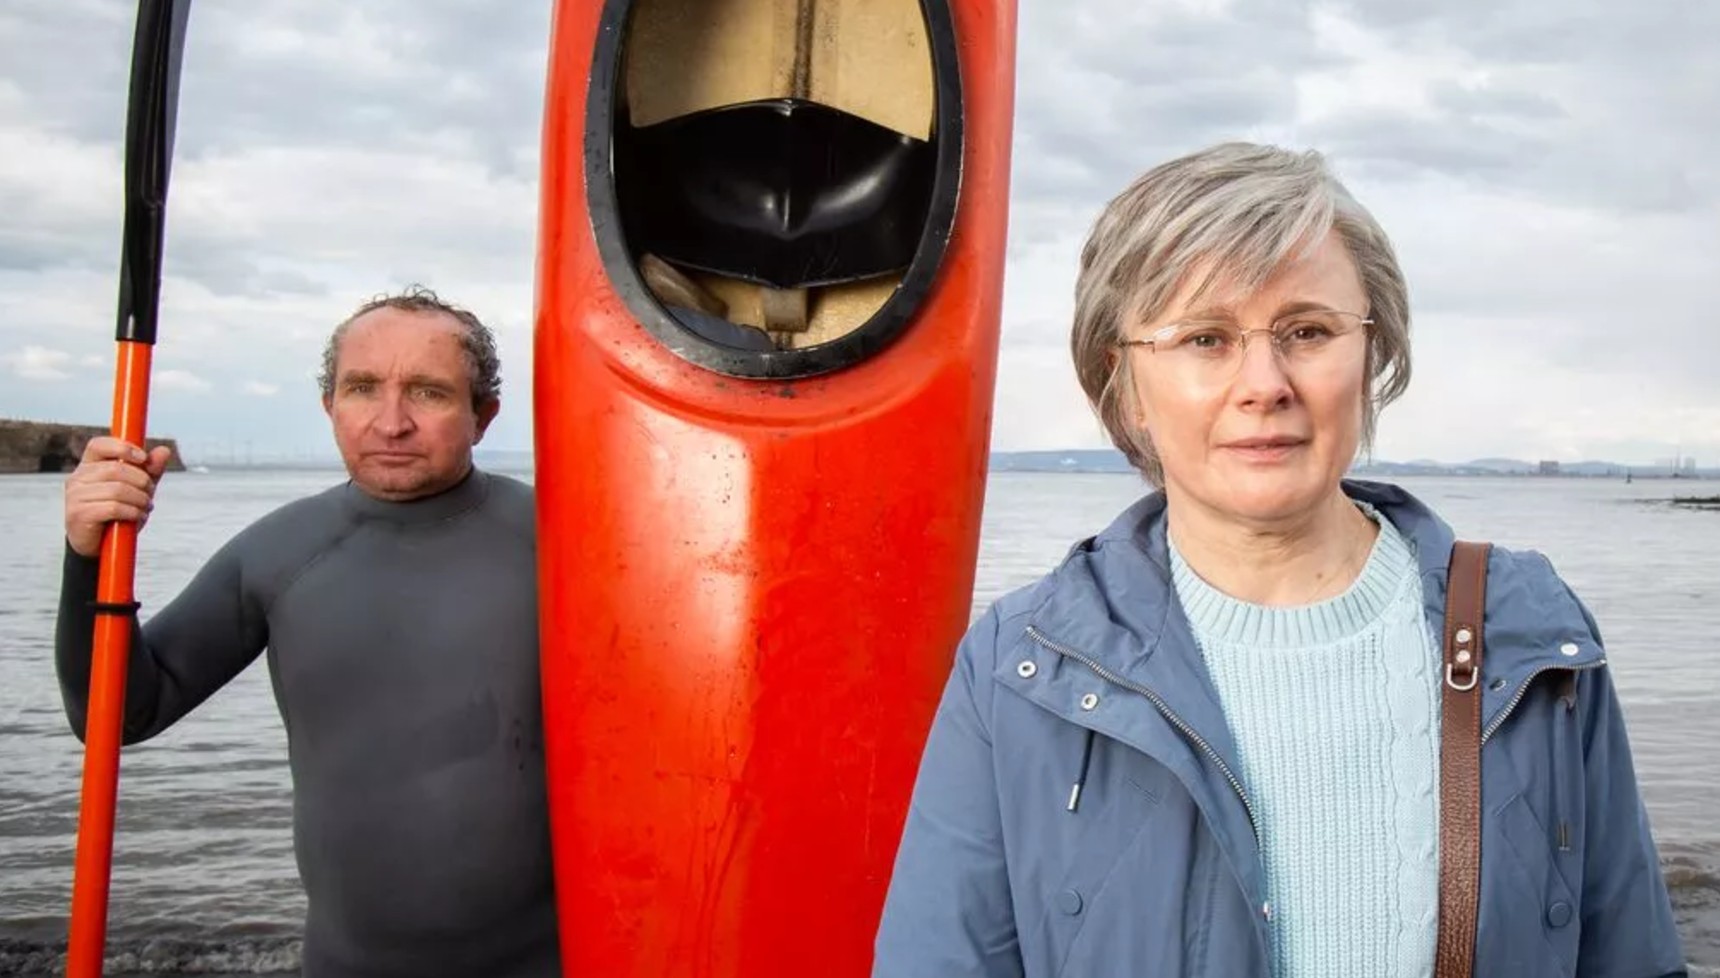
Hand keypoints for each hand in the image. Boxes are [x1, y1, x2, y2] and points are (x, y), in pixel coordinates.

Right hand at [64, 437, 174, 557]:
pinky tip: (137, 517)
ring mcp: (74, 496)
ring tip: (145, 508)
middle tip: (150, 494)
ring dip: (140, 500)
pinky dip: (132, 512)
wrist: (99, 546)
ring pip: (117, 490)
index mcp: (88, 466)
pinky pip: (113, 508)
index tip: (143, 458)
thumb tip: (164, 451)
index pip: (99, 445)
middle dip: (142, 482)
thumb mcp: (136, 488)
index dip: (122, 447)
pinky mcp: (78, 514)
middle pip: (116, 469)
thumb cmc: (116, 513)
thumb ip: (149, 470)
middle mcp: (77, 478)